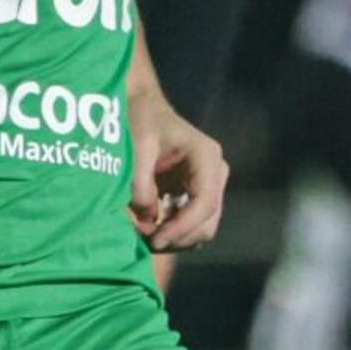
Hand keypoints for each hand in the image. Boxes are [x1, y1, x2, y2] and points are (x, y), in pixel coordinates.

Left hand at [127, 93, 228, 252]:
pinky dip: (171, 232)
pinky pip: (191, 224)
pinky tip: (147, 228)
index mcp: (206, 156)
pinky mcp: (197, 195)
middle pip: (207, 222)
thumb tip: (148, 219)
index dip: (182, 228)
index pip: (204, 203)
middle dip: (177, 237)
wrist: (142, 109)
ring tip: (142, 235)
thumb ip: (140, 183)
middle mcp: (214, 171)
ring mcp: (209, 185)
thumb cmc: (140, 120)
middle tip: (143, 240)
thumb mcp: (136, 146)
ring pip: (201, 228)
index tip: (155, 240)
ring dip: (174, 238)